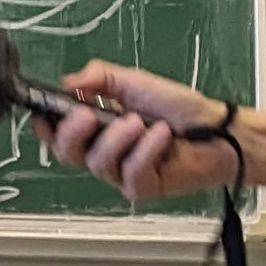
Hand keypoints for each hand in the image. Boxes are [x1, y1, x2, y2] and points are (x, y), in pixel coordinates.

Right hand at [43, 64, 238, 202]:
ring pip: (98, 163)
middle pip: (67, 153)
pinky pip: (130, 174)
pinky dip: (145, 152)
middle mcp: (105, 150)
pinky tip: (162, 137)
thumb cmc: (181, 108)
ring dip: (118, 139)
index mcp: (98, 125)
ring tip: (141, 122)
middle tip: (86, 115)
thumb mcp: (136, 82)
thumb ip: (101, 78)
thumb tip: (71, 80)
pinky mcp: (141, 187)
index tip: (47, 113)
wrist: (218, 130)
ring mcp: (121, 171)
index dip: (47, 126)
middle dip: (71, 133)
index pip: (59, 131)